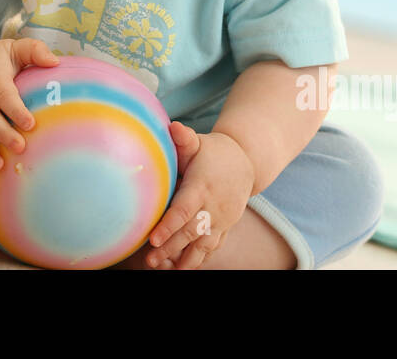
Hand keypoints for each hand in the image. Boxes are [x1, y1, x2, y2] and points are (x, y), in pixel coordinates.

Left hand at [143, 124, 255, 269]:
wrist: (246, 163)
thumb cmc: (213, 152)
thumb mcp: (199, 143)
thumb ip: (185, 139)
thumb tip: (172, 127)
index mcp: (202, 187)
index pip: (184, 210)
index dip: (169, 225)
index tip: (153, 239)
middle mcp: (213, 207)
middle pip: (191, 232)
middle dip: (170, 248)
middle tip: (150, 260)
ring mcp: (221, 220)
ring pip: (203, 245)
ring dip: (185, 260)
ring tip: (167, 269)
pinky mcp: (224, 228)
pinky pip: (212, 248)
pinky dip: (199, 260)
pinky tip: (183, 269)